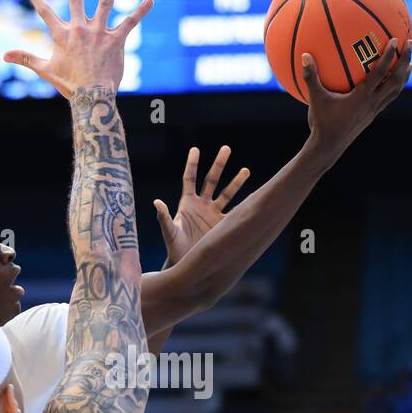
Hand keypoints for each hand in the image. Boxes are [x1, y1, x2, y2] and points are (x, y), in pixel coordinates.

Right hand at [4, 0, 152, 98]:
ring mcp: (99, 33)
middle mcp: (80, 29)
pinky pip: (130, 22)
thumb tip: (4, 55)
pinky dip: (141, 11)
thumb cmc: (70, 85)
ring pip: (106, 2)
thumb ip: (26, 58)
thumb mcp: (46, 70)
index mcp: (62, 35)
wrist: (92, 98)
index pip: (45, 12)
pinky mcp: (116, 40)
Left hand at [153, 146, 250, 265]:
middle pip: (211, 180)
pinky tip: (254, 195)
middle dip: (219, 164)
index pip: (189, 178)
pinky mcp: (222, 224)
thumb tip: (157, 202)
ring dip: (236, 182)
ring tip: (246, 170)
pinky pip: (235, 211)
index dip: (192, 164)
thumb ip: (164, 218)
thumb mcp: (169, 232)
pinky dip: (243, 204)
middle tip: (226, 148)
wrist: (187, 264)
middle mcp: (202, 205)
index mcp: (187, 203)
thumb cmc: (175, 248)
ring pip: (226, 193)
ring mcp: (213, 213)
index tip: (196, 149)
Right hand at [302, 38, 411, 164]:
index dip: (389, 56)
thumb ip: (310, 77)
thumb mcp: (315, 99)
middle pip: (396, 80)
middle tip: (411, 43)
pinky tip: (392, 82)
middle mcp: (372, 103)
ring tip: (410, 64)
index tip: (396, 40)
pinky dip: (394, 88)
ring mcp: (374, 110)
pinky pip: (388, 98)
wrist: (328, 147)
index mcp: (361, 97)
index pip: (380, 73)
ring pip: (396, 91)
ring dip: (404, 76)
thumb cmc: (321, 123)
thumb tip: (304, 55)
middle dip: (405, 61)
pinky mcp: (372, 115)